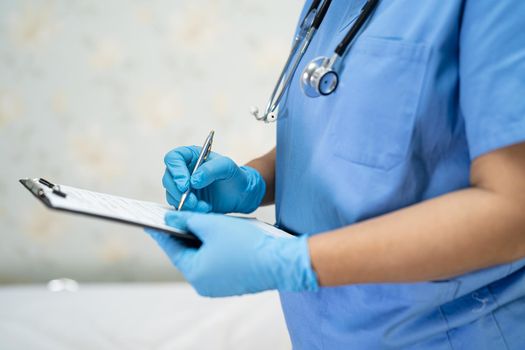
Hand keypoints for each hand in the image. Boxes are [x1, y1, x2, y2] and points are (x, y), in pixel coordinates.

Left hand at [147, 212, 317, 296]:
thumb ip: (188, 220)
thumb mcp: (212, 225)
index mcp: (195, 272)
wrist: (282, 261)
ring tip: (201, 221)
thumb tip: (170, 218)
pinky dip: (216, 249)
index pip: (172, 248)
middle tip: (179, 216)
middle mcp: (204, 284)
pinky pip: (217, 263)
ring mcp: (219, 286)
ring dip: (202, 240)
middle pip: (188, 253)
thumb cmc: (247, 243)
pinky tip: (221, 235)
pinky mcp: (233, 283)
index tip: (153, 220)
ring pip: (204, 257)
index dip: (163, 231)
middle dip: (185, 234)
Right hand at [163, 146, 265, 212]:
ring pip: (172, 195)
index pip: (173, 158)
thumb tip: (193, 180)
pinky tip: (205, 209)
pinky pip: (180, 207)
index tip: (185, 184)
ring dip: (185, 203)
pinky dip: (190, 210)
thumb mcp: (227, 166)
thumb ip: (211, 169)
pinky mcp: (186, 201)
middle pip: (168, 178)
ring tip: (204, 206)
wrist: (241, 194)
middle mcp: (183, 170)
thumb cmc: (234, 175)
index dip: (175, 171)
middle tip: (192, 201)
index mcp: (190, 156)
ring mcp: (183, 187)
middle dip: (178, 192)